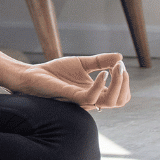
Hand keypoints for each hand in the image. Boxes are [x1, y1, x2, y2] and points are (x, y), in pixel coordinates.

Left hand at [9, 53, 130, 111]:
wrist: (34, 74)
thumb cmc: (56, 72)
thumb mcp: (83, 63)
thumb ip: (101, 61)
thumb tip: (120, 57)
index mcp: (95, 92)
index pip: (120, 96)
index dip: (125, 82)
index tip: (120, 65)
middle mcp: (91, 99)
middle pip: (120, 101)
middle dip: (125, 84)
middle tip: (121, 67)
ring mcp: (82, 99)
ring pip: (110, 102)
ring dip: (118, 84)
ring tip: (116, 68)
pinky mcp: (72, 96)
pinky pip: (92, 97)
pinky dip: (101, 84)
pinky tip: (103, 72)